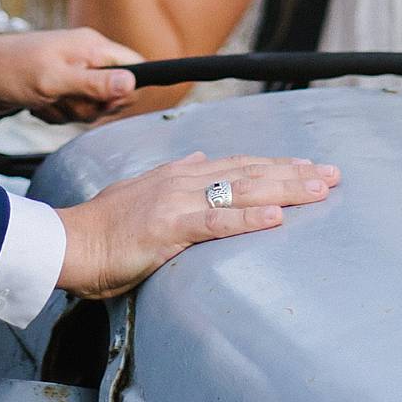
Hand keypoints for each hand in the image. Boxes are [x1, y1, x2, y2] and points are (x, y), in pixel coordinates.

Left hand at [0, 25, 143, 120]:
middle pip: (115, 94)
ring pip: (92, 107)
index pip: (136, 66)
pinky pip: (72, 111)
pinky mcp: (60, 88)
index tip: (105, 102)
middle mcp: (87, 58)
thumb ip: (94, 84)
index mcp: (92, 46)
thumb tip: (131, 84)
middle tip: (65, 100)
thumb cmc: (11, 70)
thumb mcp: (54, 80)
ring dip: (69, 113)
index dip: (128, 90)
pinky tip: (37, 105)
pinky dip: (55, 114)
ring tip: (45, 101)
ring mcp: (73, 74)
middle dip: (91, 107)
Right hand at [56, 152, 341, 298]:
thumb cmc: (100, 229)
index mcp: (178, 176)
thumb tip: (200, 159)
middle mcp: (182, 181)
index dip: (276, 166)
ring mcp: (176, 202)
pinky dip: (248, 218)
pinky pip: (215, 221)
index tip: (309, 167)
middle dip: (294, 173)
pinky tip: (277, 217)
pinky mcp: (168, 228)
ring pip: (241, 190)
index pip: (238, 165)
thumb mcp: (139, 193)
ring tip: (320, 189)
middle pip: (250, 172)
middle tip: (334, 175)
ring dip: (285, 189)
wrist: (67, 242)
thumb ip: (172, 176)